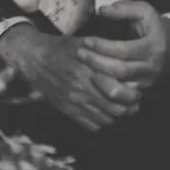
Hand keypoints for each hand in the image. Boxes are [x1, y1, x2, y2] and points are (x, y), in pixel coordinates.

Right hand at [0, 26, 145, 132]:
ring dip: (117, 115)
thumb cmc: (61, 48)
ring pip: (107, 120)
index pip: (120, 92)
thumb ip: (107, 52)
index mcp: (88, 71)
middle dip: (129, 107)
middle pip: (117, 110)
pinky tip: (103, 110)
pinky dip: (102, 121)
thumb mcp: (85, 43)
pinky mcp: (67, 110)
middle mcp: (81, 89)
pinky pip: (92, 126)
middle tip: (133, 101)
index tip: (136, 89)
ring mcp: (73, 102)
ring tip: (119, 106)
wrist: (33, 58)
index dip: (133, 94)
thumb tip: (130, 62)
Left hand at [90, 2, 169, 90]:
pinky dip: (106, 88)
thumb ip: (124, 9)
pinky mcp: (144, 90)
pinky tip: (93, 77)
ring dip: (99, 77)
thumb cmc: (155, 28)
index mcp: (153, 47)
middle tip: (80, 53)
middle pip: (120, 70)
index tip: (87, 40)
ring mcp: (149, 81)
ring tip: (83, 64)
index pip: (124, 50)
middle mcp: (152, 67)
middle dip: (97, 62)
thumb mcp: (145, 11)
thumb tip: (102, 11)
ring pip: (121, 86)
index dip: (103, 46)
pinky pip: (123, 95)